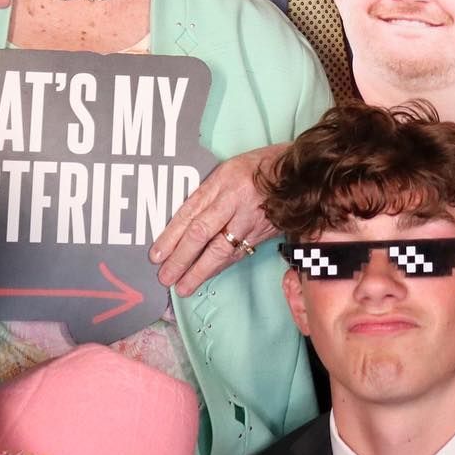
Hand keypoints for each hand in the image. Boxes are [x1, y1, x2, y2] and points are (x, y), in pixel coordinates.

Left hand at [149, 145, 285, 297]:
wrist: (299, 174)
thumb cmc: (258, 167)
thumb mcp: (228, 169)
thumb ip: (207, 194)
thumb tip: (182, 224)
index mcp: (224, 182)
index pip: (191, 213)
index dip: (172, 236)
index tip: (156, 255)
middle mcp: (236, 202)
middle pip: (203, 234)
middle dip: (181, 259)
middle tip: (165, 278)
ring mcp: (251, 220)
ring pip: (222, 251)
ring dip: (200, 271)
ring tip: (183, 287)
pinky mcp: (263, 234)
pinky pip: (238, 253)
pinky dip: (221, 267)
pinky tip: (208, 276)